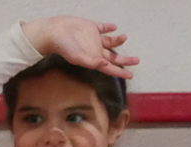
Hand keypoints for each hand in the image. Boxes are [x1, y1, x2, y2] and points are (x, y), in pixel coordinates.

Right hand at [21, 17, 138, 77]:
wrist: (54, 32)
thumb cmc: (64, 47)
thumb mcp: (78, 57)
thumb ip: (92, 62)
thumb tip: (105, 65)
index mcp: (94, 59)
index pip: (110, 68)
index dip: (121, 72)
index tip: (131, 75)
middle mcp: (96, 50)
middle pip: (113, 57)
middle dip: (125, 60)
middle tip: (136, 61)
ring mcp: (94, 39)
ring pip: (110, 42)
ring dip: (118, 40)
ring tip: (124, 37)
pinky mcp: (90, 27)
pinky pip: (102, 28)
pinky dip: (109, 28)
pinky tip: (114, 27)